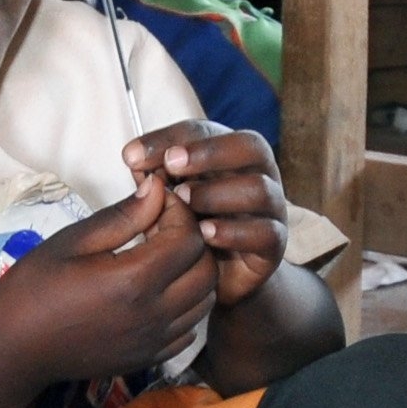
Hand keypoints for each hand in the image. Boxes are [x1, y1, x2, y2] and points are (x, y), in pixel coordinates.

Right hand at [0, 179, 218, 384]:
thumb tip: (157, 188)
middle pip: (207, 269)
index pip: (189, 237)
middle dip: (193, 240)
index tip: (157, 202)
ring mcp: (154, 340)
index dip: (180, 212)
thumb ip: (122, 217)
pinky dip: (186, 304)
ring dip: (194, 272)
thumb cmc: (34, 289)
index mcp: (133, 281)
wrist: (15, 350)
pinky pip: (190, 327)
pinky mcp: (150, 357)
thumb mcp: (72, 242)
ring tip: (162, 257)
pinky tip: (158, 291)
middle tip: (162, 227)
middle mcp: (153, 314)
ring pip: (205, 299)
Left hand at [121, 122, 285, 303]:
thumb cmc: (191, 226)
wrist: (219, 276)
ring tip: (184, 201)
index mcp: (230, 154)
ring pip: (259, 189)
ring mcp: (271, 208)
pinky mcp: (274, 244)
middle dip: (208, 152)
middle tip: (171, 163)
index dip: (169, 137)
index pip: (205, 131)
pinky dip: (234, 232)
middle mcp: (258, 173)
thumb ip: (155, 179)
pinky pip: (265, 233)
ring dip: (217, 192)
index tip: (132, 155)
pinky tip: (204, 234)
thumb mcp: (166, 199)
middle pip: (250, 146)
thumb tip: (135, 160)